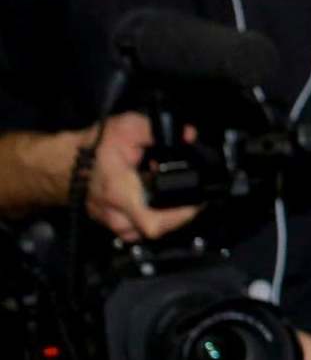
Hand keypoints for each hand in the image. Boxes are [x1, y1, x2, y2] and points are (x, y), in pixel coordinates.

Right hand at [83, 112, 198, 242]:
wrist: (65, 163)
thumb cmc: (93, 147)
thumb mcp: (126, 128)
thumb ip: (157, 130)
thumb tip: (188, 135)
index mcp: (120, 194)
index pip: (153, 223)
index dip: (180, 216)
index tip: (196, 202)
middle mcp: (116, 215)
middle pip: (158, 229)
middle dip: (179, 211)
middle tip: (186, 193)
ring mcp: (113, 224)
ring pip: (150, 231)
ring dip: (167, 215)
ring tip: (170, 195)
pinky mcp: (114, 225)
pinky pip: (140, 229)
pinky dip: (154, 216)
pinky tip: (157, 201)